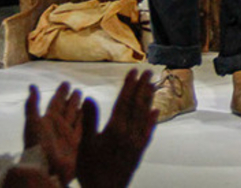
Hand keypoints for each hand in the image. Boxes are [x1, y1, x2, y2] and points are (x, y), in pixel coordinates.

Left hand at [24, 82, 83, 185]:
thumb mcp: (32, 123)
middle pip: (68, 108)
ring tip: (86, 98)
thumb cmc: (37, 146)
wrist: (46, 170)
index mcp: (48, 120)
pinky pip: (85, 127)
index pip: (56, 102)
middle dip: (72, 99)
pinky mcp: (78, 142)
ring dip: (81, 107)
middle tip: (78, 89)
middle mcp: (59, 126)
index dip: (61, 93)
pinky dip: (88, 119)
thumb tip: (31, 85)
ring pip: (77, 117)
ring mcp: (69, 134)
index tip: (66, 83)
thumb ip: (32, 105)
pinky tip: (92, 113)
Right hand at [77, 70, 157, 187]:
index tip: (133, 71)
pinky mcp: (140, 151)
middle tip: (149, 71)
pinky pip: (149, 131)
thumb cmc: (91, 169)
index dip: (129, 85)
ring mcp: (137, 142)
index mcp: (115, 129)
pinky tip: (156, 111)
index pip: (124, 102)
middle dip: (143, 87)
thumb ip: (89, 121)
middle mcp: (130, 133)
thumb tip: (89, 98)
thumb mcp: (85, 145)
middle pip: (137, 105)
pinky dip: (152, 119)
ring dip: (149, 98)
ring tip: (153, 84)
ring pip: (145, 115)